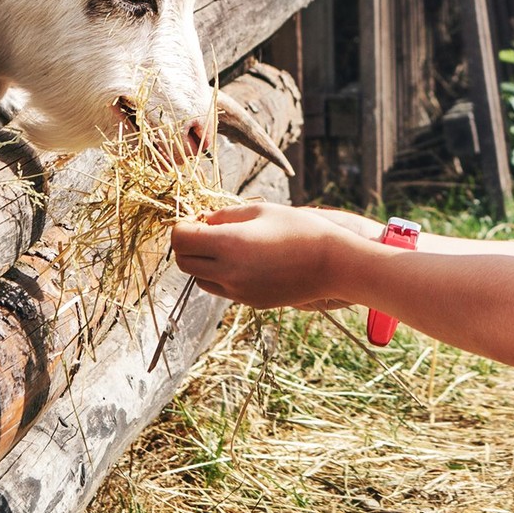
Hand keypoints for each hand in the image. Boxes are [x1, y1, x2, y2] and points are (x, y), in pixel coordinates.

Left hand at [170, 202, 357, 309]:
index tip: (194, 219)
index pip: (180, 239)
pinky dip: (221, 276)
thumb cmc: (300, 229)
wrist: (333, 264)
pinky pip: (221, 289)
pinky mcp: (250, 302)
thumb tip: (202, 221)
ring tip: (225, 247)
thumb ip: (225, 215)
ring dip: (202, 263)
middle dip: (187, 245)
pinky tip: (243, 261)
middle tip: (206, 231)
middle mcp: (228, 272)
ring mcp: (238, 292)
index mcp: (228, 244)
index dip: (182, 226)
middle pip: (183, 262)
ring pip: (199, 279)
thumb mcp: (261, 210)